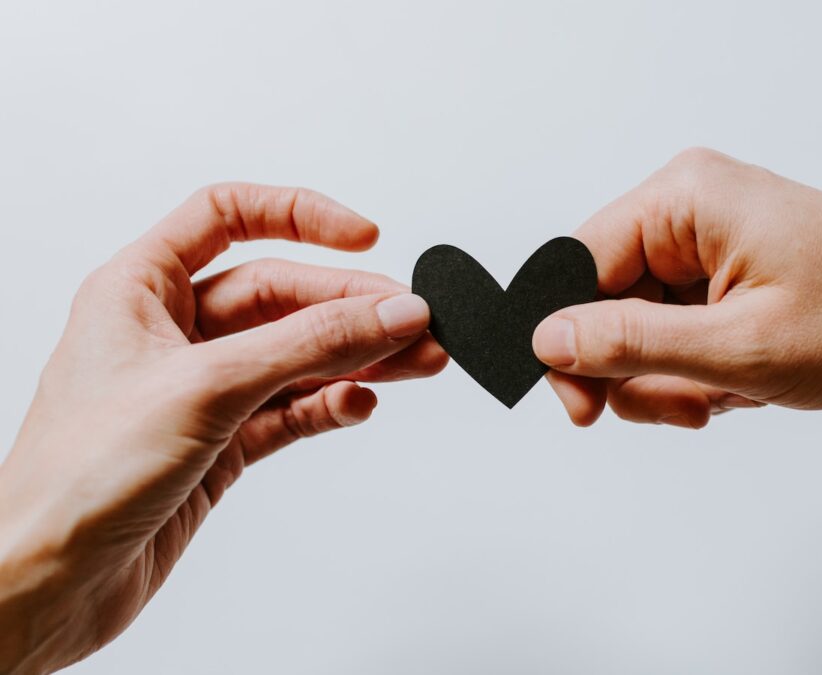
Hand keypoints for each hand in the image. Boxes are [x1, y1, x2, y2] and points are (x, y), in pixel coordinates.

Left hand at [0, 184, 446, 672]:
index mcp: (140, 288)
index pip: (228, 215)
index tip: (364, 237)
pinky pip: (293, 408)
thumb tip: (389, 310)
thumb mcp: (207, 386)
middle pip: (281, 294)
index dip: (299, 216)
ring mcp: (201, 389)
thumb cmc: (77, 476)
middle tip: (414, 322)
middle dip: (352, 306)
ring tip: (417, 361)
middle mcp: (172, 332)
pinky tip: (358, 404)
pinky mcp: (222, 442)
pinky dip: (331, 405)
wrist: (49, 582)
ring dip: (358, 357)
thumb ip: (309, 345)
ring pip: (297, 354)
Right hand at [531, 148, 821, 427]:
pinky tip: (742, 381)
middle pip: (604, 302)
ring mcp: (706, 237)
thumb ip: (632, 344)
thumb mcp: (739, 347)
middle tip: (688, 407)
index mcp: (683, 199)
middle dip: (637, 370)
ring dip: (673, 377)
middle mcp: (687, 207)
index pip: (574, 267)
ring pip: (639, 325)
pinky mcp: (723, 267)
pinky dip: (698, 368)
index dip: (568, 343)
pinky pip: (675, 327)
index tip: (584, 409)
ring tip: (729, 394)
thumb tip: (547, 340)